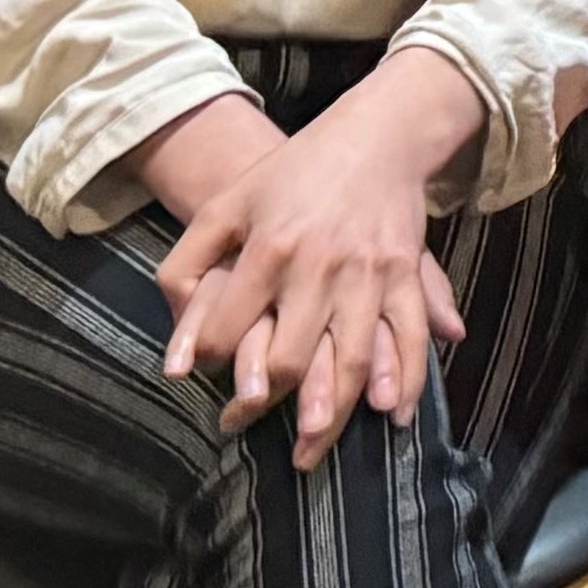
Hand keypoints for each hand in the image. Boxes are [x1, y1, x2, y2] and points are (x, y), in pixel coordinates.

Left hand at [153, 50, 484, 466]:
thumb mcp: (227, 206)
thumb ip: (186, 272)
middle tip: (239, 426)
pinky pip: (410, 337)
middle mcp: (320, 266)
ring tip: (306, 453)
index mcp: (270, 248)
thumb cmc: (292, 173)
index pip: (228, 329)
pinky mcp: (406, 273)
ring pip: (350, 363)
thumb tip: (176, 360)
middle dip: (261, 405)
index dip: (210, 363)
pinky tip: (391, 416)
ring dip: (329, 416)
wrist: (378, 134)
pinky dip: (407, 381)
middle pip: (288, 360)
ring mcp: (369, 273)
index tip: (206, 378)